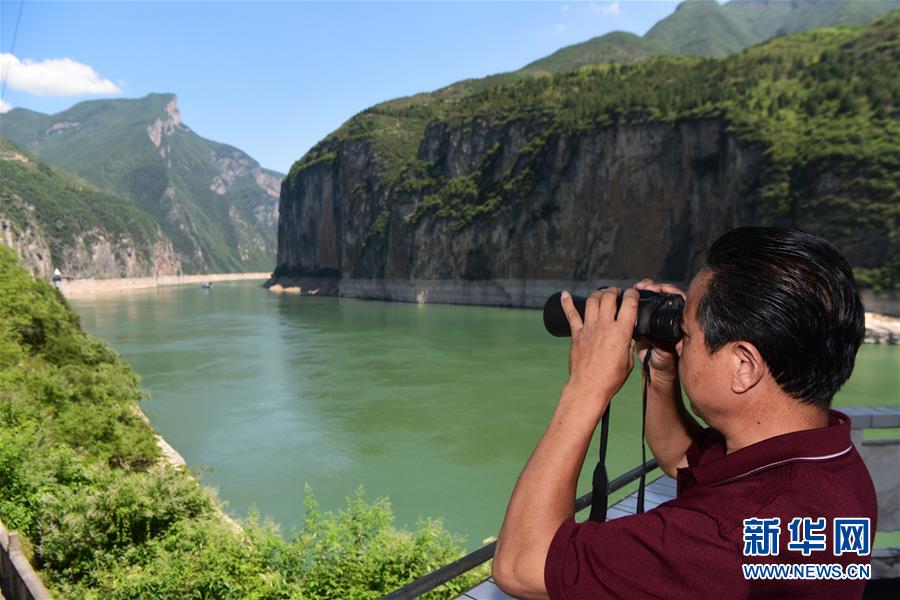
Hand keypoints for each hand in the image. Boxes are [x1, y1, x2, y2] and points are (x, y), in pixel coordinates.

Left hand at [560, 287, 638, 405]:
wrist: (588, 387)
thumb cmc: (610, 378)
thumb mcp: (628, 361)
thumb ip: (628, 345)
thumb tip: (629, 336)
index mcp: (621, 332)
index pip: (629, 304)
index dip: (632, 294)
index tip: (633, 292)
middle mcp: (604, 326)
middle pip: (609, 298)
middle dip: (614, 291)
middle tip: (617, 292)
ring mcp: (589, 329)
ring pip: (592, 301)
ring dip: (598, 294)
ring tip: (602, 294)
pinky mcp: (576, 334)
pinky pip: (571, 315)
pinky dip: (567, 303)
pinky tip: (565, 295)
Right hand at [634, 278, 685, 380]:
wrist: (655, 370)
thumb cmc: (666, 362)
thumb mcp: (665, 352)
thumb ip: (659, 343)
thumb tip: (650, 333)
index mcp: (680, 320)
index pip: (679, 299)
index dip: (670, 291)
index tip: (660, 289)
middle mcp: (671, 316)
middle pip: (666, 295)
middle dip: (656, 288)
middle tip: (646, 286)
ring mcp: (659, 317)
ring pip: (655, 298)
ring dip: (646, 290)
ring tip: (638, 286)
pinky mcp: (646, 321)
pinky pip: (644, 305)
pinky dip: (637, 299)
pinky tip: (632, 294)